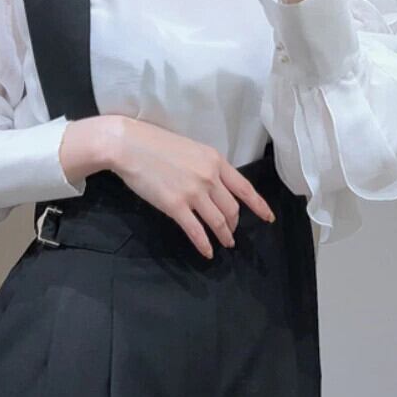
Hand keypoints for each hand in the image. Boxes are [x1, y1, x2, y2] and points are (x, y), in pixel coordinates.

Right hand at [62, 115, 275, 258]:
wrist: (129, 145)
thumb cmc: (155, 143)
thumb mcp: (191, 149)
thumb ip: (206, 166)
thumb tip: (214, 184)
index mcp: (215, 161)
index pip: (245, 188)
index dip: (259, 205)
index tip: (268, 217)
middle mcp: (209, 177)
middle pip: (232, 208)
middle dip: (234, 223)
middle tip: (231, 232)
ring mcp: (193, 193)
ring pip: (218, 221)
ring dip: (224, 235)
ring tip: (225, 243)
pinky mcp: (175, 206)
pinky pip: (196, 231)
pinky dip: (204, 244)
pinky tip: (207, 252)